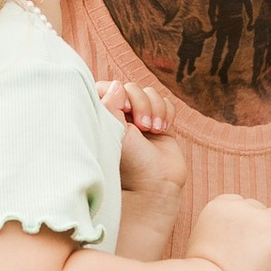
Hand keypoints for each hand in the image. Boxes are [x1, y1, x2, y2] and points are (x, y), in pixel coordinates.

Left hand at [99, 78, 188, 228]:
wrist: (155, 185)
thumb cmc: (128, 164)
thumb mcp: (112, 133)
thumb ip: (109, 105)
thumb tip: (117, 85)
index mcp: (103, 118)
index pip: (106, 87)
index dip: (117, 92)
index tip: (123, 109)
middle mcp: (121, 116)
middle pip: (132, 87)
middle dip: (140, 103)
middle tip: (142, 126)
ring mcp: (142, 119)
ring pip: (150, 93)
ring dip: (155, 109)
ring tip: (153, 131)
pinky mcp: (161, 123)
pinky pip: (166, 102)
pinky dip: (166, 114)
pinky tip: (162, 131)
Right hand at [185, 192, 270, 270]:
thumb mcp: (204, 244)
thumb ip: (222, 233)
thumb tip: (243, 241)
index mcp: (218, 206)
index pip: (240, 204)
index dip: (244, 225)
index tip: (238, 245)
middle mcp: (239, 207)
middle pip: (261, 211)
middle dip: (259, 231)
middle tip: (250, 257)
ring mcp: (259, 219)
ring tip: (264, 261)